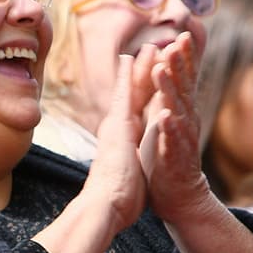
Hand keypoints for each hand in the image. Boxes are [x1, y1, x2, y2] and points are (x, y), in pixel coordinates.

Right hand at [81, 47, 154, 236]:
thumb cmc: (118, 200)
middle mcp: (117, 129)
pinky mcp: (118, 126)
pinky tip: (132, 58)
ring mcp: (116, 126)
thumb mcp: (130, 177)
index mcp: (123, 141)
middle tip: (147, 50)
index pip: (135, 111)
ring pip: (128, 89)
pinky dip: (129, 76)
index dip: (143, 92)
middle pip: (131, 95)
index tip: (148, 76)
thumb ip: (130, 167)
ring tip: (145, 46)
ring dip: (137, 67)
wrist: (105, 205)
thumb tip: (130, 172)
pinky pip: (126, 95)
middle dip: (140, 73)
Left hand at [139, 33, 211, 223]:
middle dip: (180, 64)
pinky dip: (169, 129)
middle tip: (176, 41)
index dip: (186, 56)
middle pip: (183, 87)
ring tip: (161, 70)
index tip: (184, 31)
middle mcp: (185, 120)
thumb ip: (170, 91)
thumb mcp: (168, 116)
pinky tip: (165, 117)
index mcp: (181, 109)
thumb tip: (168, 63)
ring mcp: (182, 139)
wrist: (179, 193)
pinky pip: (172, 141)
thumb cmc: (169, 152)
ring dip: (169, 89)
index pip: (185, 78)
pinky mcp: (174, 158)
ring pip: (176, 110)